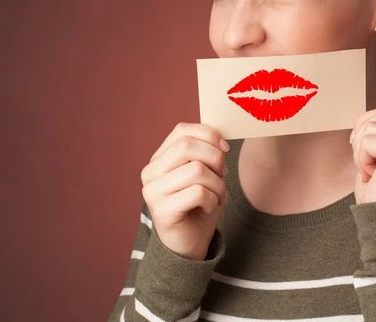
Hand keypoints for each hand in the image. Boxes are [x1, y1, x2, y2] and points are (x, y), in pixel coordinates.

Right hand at [140, 123, 228, 260]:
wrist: (190, 245)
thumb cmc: (199, 207)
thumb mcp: (205, 175)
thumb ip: (206, 155)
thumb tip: (220, 142)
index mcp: (159, 159)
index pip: (182, 130)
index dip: (209, 135)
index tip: (225, 149)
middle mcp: (150, 172)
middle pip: (187, 146)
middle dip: (215, 158)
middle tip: (222, 176)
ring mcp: (153, 191)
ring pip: (196, 170)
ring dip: (217, 184)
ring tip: (217, 196)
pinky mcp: (161, 211)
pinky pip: (198, 192)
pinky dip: (213, 199)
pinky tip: (208, 208)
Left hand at [350, 105, 375, 203]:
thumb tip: (362, 119)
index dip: (366, 132)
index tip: (369, 158)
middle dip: (362, 142)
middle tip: (371, 168)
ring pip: (370, 127)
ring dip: (361, 153)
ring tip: (374, 172)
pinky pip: (367, 141)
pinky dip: (362, 159)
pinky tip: (373, 175)